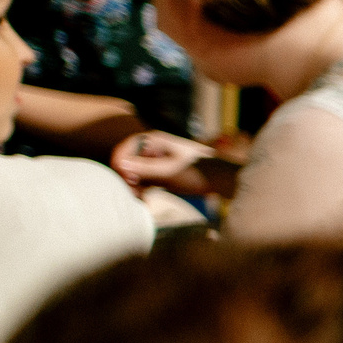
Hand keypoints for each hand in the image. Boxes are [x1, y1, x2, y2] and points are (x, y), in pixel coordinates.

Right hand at [111, 130, 230, 197]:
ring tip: (142, 200)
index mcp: (154, 141)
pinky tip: (146, 201)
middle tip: (136, 195)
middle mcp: (152, 149)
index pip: (125, 149)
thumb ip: (146, 168)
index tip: (128, 180)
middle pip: (127, 163)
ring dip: (134, 187)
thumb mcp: (171, 171)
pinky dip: (142, 191)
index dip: (121, 165)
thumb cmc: (199, 171)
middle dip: (127, 179)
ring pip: (134, 174)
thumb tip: (120, 164)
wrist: (222, 181)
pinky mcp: (160, 175)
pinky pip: (144, 182)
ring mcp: (156, 162)